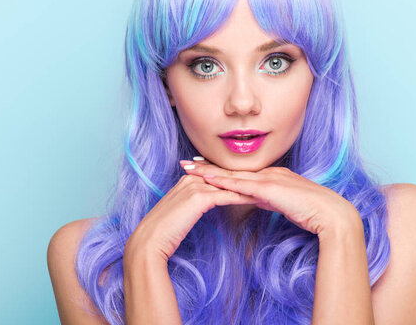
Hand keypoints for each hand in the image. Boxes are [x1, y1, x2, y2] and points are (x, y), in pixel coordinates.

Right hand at [124, 164, 259, 263]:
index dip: (235, 177)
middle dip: (245, 178)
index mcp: (187, 179)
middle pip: (225, 176)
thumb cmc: (164, 231)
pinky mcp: (199, 198)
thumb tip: (206, 204)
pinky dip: (242, 197)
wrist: (150, 240)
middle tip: (266, 179)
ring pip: (228, 184)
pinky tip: (256, 200)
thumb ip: (193, 203)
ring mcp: (195, 187)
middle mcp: (191, 178)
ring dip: (247, 186)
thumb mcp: (181, 212)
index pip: (217, 175)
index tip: (252, 179)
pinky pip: (226, 196)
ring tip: (265, 188)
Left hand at [181, 157, 360, 237]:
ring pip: (232, 173)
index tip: (201, 168)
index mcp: (272, 175)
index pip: (240, 171)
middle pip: (231, 169)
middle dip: (207, 166)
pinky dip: (222, 181)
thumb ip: (271, 199)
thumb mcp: (285, 204)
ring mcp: (269, 178)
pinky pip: (241, 184)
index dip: (219, 169)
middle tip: (186, 164)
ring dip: (208, 171)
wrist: (331, 214)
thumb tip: (257, 199)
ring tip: (188, 169)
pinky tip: (207, 180)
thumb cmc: (313, 212)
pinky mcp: (269, 188)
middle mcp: (268, 172)